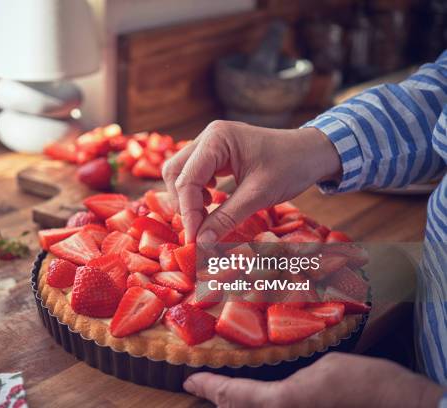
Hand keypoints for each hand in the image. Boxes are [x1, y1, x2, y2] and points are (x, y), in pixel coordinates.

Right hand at [162, 120, 340, 243]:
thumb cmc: (290, 167)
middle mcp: (208, 136)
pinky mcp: (215, 152)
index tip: (194, 240)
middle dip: (182, 203)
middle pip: (175, 172)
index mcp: (217, 139)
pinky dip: (196, 191)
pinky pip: (193, 172)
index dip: (188, 212)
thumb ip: (226, 218)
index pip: (188, 179)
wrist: (312, 152)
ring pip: (180, 172)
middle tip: (198, 229)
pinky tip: (212, 201)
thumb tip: (201, 244)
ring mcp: (210, 143)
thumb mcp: (258, 196)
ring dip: (187, 197)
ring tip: (206, 216)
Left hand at [183, 352, 443, 407]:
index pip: (233, 395)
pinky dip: (257, 404)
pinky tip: (257, 397)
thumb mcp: (320, 370)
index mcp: (282, 403)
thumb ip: (288, 386)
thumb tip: (277, 392)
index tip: (190, 380)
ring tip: (221, 393)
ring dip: (237, 405)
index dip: (208, 387)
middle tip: (200, 387)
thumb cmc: (362, 384)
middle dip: (219, 400)